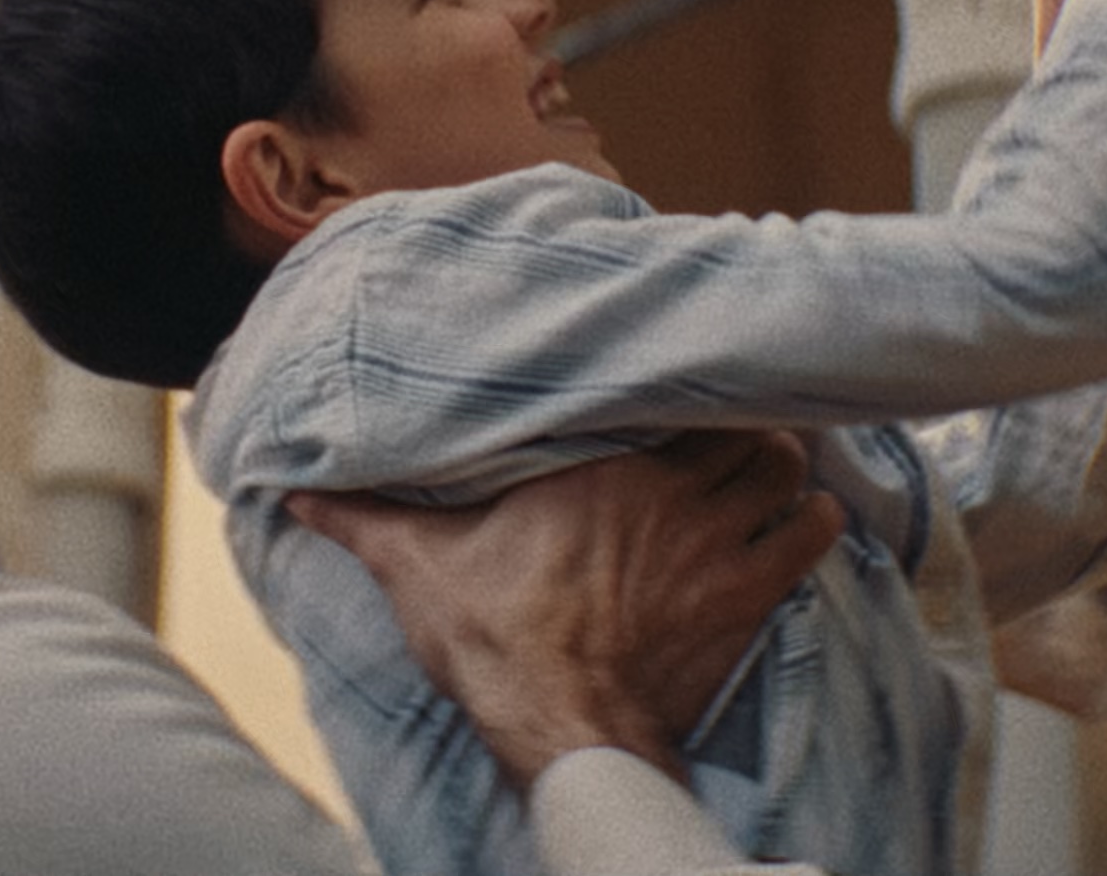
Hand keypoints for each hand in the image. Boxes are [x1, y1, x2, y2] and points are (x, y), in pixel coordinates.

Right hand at [287, 431, 842, 786]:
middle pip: (734, 420)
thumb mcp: (418, 569)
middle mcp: (664, 486)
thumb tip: (293, 492)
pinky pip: (813, 531)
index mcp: (593, 461)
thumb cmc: (494, 642)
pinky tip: (798, 524)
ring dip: (781, 467)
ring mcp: (714, 536)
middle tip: (726, 431)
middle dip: (737, 422)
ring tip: (764, 474)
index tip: (673, 381)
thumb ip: (365, 518)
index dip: (677, 380)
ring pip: (783, 467)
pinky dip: (813, 521)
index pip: (659, 384)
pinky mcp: (750, 591)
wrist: (562, 726)